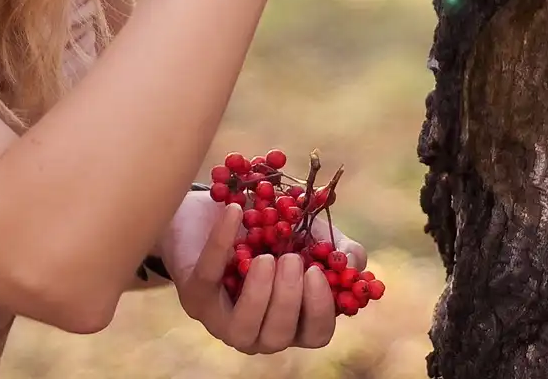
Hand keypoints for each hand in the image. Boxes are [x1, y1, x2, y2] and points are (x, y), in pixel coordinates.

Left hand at [162, 192, 363, 353]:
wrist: (212, 210)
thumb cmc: (268, 228)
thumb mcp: (310, 233)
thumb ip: (338, 247)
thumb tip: (353, 262)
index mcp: (292, 317)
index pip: (315, 334)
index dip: (320, 311)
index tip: (317, 273)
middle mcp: (259, 328)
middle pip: (279, 337)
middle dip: (288, 301)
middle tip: (291, 261)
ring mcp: (223, 319)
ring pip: (243, 330)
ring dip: (259, 295)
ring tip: (266, 257)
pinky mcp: (194, 297)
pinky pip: (208, 279)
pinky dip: (222, 244)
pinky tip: (235, 213)